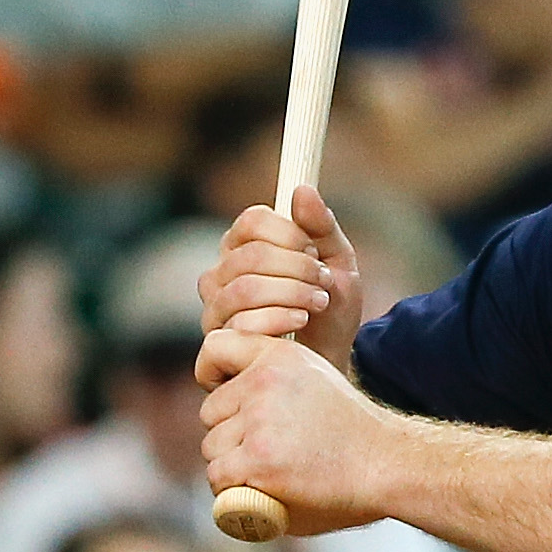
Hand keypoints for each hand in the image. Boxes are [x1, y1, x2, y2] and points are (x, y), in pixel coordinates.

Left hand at [194, 330, 397, 535]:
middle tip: (267, 453)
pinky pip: (219, 478)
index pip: (215, 347)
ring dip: (231, 467)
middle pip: (211, 412)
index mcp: (279, 355)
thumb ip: (270, 384)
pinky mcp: (258, 459)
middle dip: (229, 435)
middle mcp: (264, 381)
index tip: (227, 402)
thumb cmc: (353, 434)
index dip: (213, 375)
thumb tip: (226, 404)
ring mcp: (260, 420)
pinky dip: (233, 493)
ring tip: (271, 475)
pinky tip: (262, 494)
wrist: (389, 464)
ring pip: (213, 448)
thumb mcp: (313, 381)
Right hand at [200, 187, 361, 367]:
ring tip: (317, 304)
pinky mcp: (216, 345)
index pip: (251, 221)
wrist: (328, 362)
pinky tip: (301, 324)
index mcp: (244, 247)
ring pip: (243, 289)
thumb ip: (321, 227)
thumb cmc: (330, 312)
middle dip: (295, 268)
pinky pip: (239, 324)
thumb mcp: (338, 263)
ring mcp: (214, 310)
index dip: (287, 233)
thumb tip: (302, 189)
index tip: (314, 249)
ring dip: (290, 294)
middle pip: (249, 255)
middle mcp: (220, 275)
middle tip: (321, 282)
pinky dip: (278, 320)